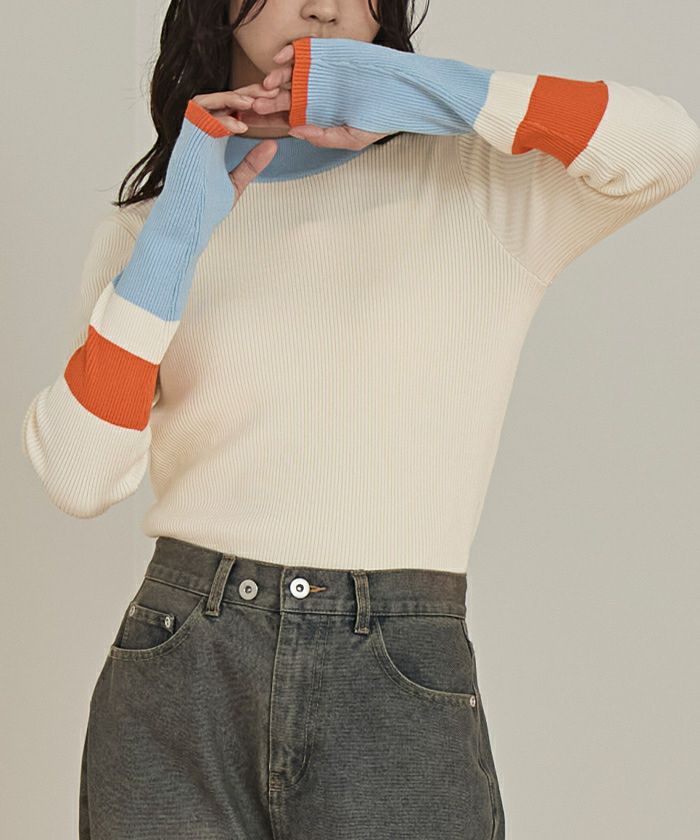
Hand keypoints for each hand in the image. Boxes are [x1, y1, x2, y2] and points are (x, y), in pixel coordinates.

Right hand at [187, 92, 278, 200]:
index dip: (250, 104)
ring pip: (207, 101)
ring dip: (230, 98)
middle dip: (246, 93)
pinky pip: (200, 118)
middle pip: (222, 101)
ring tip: (253, 102)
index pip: (231, 111)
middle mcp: (200, 134)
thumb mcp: (237, 181)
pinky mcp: (186, 143)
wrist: (186, 223)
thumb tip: (273, 144)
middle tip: (269, 91)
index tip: (272, 102)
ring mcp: (192, 137)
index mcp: (212, 140)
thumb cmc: (206, 206)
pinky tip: (241, 127)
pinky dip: (220, 118)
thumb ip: (252, 163)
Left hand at [256, 43, 389, 148]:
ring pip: (287, 75)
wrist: (402, 94)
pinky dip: (289, 53)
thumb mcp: (351, 138)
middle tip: (253, 104)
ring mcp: (317, 74)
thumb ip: (323, 137)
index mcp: (315, 115)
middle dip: (264, 100)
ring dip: (274, 78)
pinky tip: (279, 60)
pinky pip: (301, 51)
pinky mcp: (326, 55)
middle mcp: (312, 94)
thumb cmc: (380, 119)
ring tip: (266, 85)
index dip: (266, 120)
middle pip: (280, 96)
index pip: (283, 118)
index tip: (250, 122)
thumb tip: (294, 132)